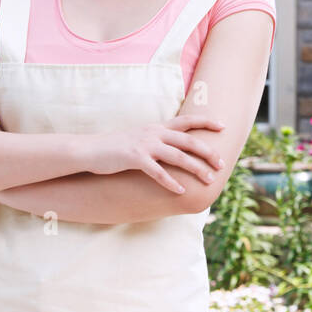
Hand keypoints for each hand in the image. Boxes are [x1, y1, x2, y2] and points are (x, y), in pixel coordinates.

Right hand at [80, 115, 226, 194]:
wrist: (89, 150)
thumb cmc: (113, 147)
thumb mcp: (137, 138)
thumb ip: (155, 140)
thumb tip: (170, 149)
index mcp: (155, 127)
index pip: (186, 121)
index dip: (205, 121)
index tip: (223, 126)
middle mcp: (153, 133)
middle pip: (188, 140)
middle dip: (208, 152)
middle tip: (222, 163)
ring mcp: (144, 145)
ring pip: (178, 156)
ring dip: (196, 169)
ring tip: (209, 180)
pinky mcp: (135, 159)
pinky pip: (158, 172)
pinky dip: (171, 182)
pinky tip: (181, 191)